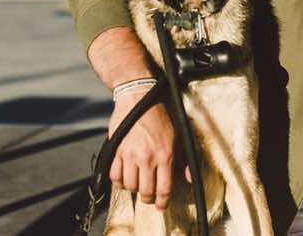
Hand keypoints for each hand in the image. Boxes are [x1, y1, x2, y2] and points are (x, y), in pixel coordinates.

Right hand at [108, 90, 190, 208]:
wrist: (139, 96)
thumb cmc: (161, 116)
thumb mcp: (178, 136)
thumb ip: (184, 159)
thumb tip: (187, 178)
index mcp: (165, 155)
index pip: (164, 188)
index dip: (162, 202)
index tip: (160, 206)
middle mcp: (147, 157)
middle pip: (145, 191)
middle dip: (147, 198)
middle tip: (148, 197)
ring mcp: (130, 154)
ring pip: (129, 186)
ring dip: (133, 189)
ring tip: (137, 184)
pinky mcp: (116, 150)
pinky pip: (114, 175)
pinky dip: (118, 180)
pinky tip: (124, 176)